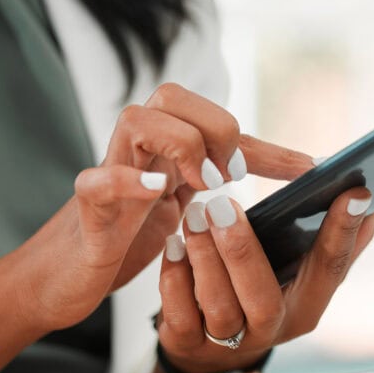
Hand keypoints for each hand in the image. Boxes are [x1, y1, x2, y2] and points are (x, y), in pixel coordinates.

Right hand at [13, 83, 311, 332]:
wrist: (66, 276)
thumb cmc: (128, 235)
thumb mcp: (188, 207)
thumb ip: (228, 182)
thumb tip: (299, 170)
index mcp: (166, 149)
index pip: (216, 122)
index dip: (265, 145)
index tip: (306, 169)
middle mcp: (138, 150)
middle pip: (172, 96)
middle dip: (214, 128)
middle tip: (231, 178)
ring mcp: (109, 173)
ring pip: (136, 119)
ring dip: (180, 145)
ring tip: (202, 185)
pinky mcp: (86, 208)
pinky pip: (97, 180)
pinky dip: (127, 180)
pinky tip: (158, 191)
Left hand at [156, 186, 373, 372]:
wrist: (208, 346)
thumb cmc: (256, 289)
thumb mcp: (298, 271)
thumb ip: (330, 240)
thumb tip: (367, 198)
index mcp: (308, 304)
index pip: (331, 269)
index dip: (344, 233)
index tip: (353, 192)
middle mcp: (273, 329)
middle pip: (263, 298)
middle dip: (242, 250)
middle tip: (224, 204)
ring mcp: (230, 343)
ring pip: (219, 306)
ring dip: (205, 257)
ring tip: (195, 215)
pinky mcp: (189, 345)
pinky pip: (181, 316)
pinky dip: (175, 278)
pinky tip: (173, 245)